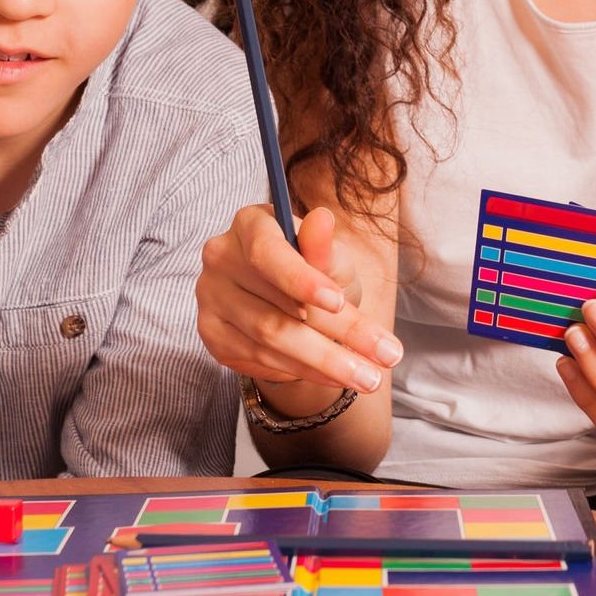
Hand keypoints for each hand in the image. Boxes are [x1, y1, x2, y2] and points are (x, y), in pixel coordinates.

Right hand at [198, 203, 399, 411]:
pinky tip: (334, 375)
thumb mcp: (331, 259)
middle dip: (338, 336)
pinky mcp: (212, 334)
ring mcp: (211, 298)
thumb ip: (324, 248)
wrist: (295, 303)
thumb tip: (323, 219)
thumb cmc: (317, 270)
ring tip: (370, 376)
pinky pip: (260, 360)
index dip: (300, 279)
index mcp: (250, 225)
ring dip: (326, 362)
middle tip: (384, 356)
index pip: (266, 252)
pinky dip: (302, 371)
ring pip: (269, 340)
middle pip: (276, 307)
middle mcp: (221, 258)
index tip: (338, 302)